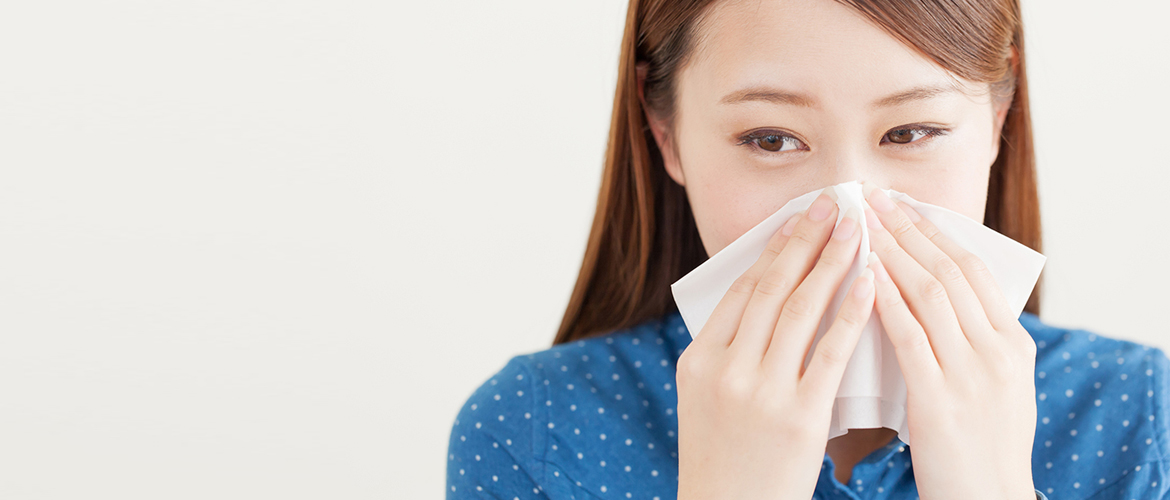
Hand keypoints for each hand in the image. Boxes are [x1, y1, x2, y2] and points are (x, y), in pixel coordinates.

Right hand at [675, 189, 880, 499]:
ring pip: (802, 310)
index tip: (799, 218)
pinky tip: (871, 282)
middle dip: (806, 239)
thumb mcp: (706, 399)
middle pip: (772, 289)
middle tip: (833, 204)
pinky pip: (830, 352)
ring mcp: (762, 392)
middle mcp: (726, 369)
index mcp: (699, 360)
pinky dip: (852, 312)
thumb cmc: (725, 458)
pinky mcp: (799, 417)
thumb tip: (766, 297)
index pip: (742, 289)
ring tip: (858, 229)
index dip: (774, 248)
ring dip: (833, 261)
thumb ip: (729, 351)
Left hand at [860, 181, 1037, 499]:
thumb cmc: (981, 450)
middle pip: (948, 271)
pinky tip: (862, 276)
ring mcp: (971, 374)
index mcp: (1012, 345)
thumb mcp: (995, 389)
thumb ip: (973, 344)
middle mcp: (997, 352)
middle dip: (908, 229)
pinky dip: (885, 300)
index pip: (971, 270)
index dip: (934, 232)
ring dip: (892, 252)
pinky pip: (909, 336)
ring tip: (861, 222)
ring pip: (929, 294)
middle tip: (874, 198)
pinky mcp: (939, 400)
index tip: (903, 204)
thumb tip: (937, 301)